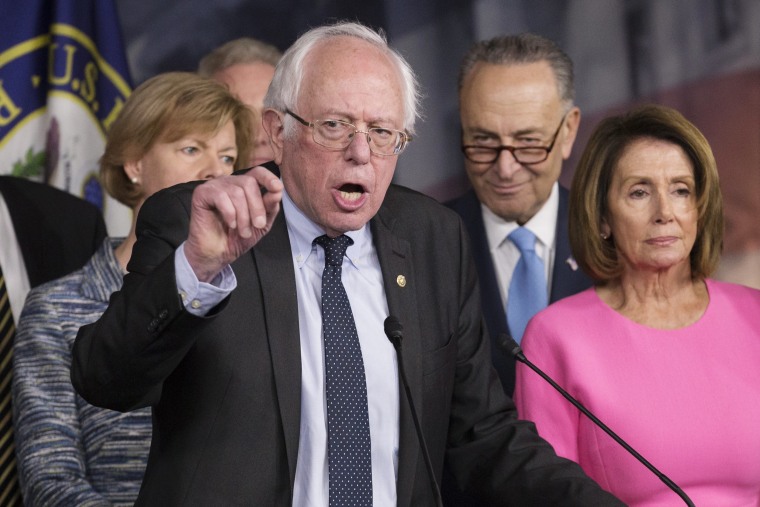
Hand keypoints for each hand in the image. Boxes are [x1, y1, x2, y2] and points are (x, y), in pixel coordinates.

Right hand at [184, 166, 282, 281]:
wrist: (218, 254)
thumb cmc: (237, 237)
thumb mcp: (261, 224)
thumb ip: (270, 207)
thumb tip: (277, 191)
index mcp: (244, 186)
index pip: (257, 172)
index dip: (268, 178)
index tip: (278, 188)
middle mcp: (229, 182)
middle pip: (249, 182)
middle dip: (257, 206)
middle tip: (258, 225)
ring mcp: (214, 186)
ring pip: (236, 192)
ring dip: (243, 216)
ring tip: (243, 232)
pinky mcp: (202, 194)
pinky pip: (221, 197)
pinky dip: (230, 214)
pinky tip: (231, 224)